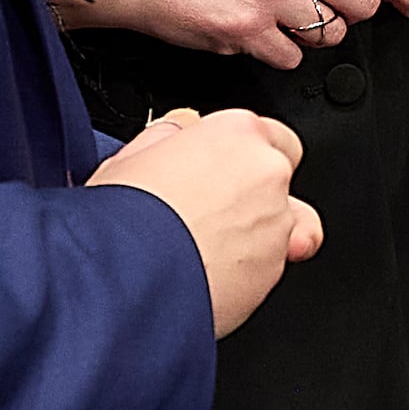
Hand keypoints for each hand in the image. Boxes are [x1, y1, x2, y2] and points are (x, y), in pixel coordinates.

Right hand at [91, 107, 322, 335]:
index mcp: (237, 133)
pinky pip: (271, 266)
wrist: (127, 278)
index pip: (264, 131)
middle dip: (257, 190)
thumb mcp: (130, 157)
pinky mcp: (275, 272)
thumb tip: (178, 133)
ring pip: (286, 224)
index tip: (218, 168)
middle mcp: (268, 174)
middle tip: (213, 208)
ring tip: (207, 250)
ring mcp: (278, 225)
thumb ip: (168, 137)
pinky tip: (210, 275)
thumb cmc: (122, 218)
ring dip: (256, 234)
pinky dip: (249, 271)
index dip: (240, 153)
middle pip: (280, 175)